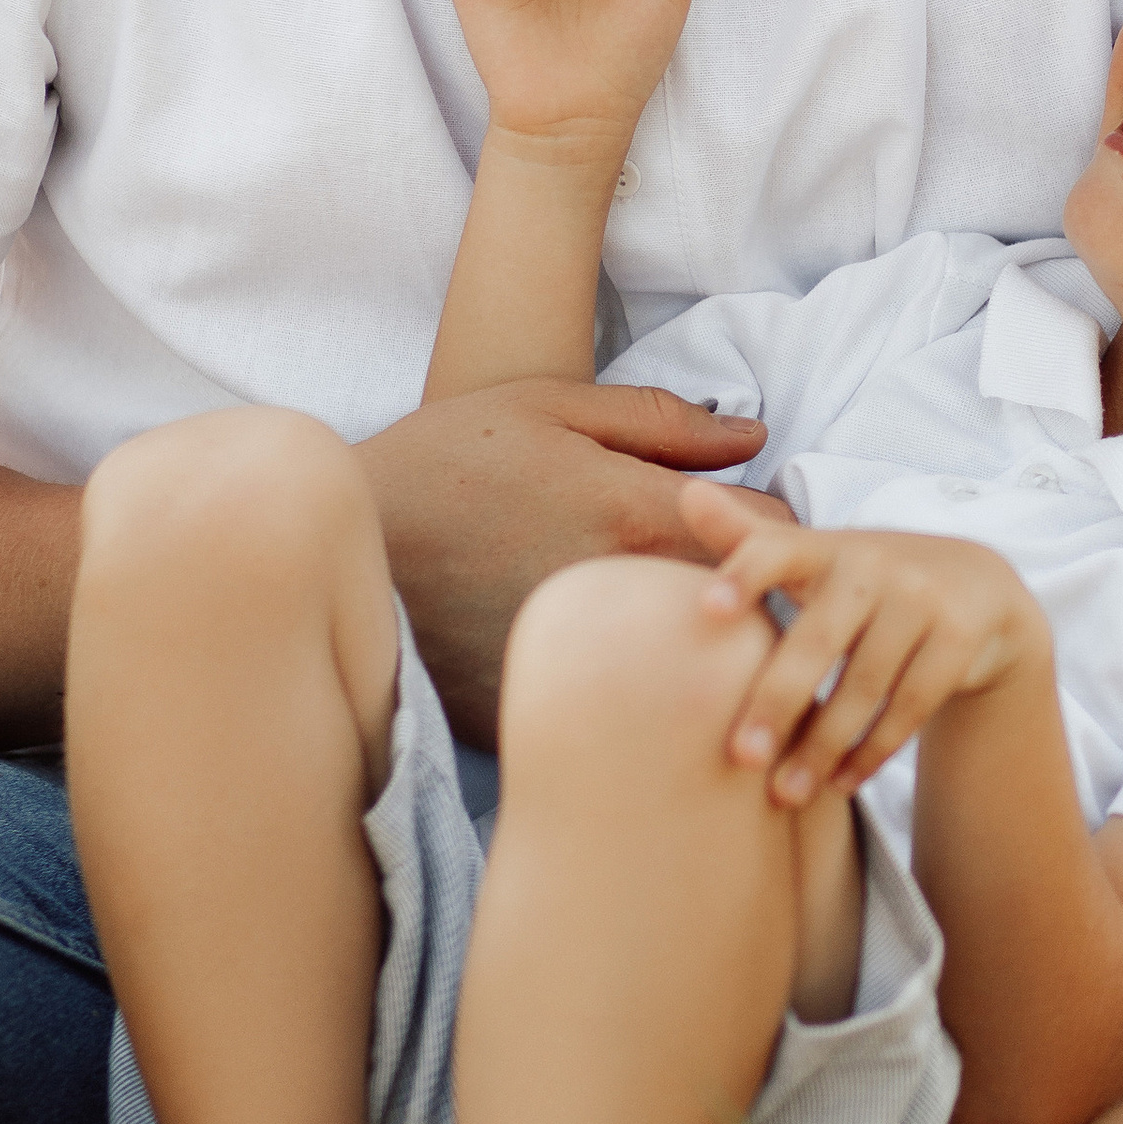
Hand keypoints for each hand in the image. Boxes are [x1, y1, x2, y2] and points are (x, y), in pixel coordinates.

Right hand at [358, 380, 764, 739]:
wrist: (341, 544)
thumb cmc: (445, 461)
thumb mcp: (549, 408)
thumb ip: (661, 423)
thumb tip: (753, 434)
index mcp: (638, 514)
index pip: (775, 536)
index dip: (781, 532)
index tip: (757, 532)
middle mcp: (626, 594)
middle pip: (753, 616)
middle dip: (759, 601)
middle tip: (726, 584)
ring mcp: (588, 660)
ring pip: (697, 675)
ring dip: (703, 654)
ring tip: (668, 628)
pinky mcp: (545, 707)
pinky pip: (623, 714)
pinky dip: (634, 697)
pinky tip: (612, 674)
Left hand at [680, 478, 1047, 805]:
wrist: (978, 587)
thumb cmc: (866, 580)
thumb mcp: (813, 557)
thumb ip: (747, 538)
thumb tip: (686, 494)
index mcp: (824, 548)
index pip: (777, 550)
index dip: (744, 574)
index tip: (706, 610)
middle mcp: (874, 567)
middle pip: (818, 641)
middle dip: (778, 701)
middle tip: (740, 758)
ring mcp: (922, 602)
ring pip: (865, 686)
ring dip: (824, 745)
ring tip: (786, 793)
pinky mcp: (958, 641)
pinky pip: (910, 707)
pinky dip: (873, 751)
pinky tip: (840, 783)